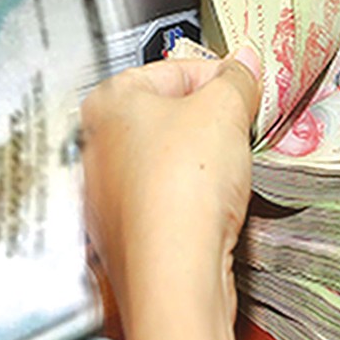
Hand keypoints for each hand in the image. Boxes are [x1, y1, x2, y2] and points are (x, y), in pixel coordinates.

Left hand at [82, 47, 260, 339]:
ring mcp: (106, 192)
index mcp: (106, 102)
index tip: (244, 87)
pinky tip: (209, 206)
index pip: (174, 70)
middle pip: (167, 115)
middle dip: (208, 121)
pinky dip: (190, 198)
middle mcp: (95, 145)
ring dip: (201, 162)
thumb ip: (236, 81)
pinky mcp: (125, 232)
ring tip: (225, 172)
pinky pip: (165, 200)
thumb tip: (243, 66)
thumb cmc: (179, 191)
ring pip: (166, 160)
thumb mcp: (225, 111)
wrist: (173, 273)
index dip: (219, 77)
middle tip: (238, 129)